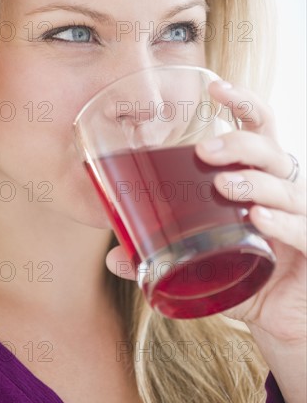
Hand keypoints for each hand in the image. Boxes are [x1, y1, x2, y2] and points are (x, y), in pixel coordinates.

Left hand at [106, 79, 305, 342]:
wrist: (284, 316)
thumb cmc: (245, 275)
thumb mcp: (202, 261)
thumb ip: (162, 256)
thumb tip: (114, 255)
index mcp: (259, 180)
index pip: (259, 130)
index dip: (243, 104)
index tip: (214, 86)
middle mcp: (283, 192)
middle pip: (271, 151)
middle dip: (240, 144)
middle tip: (204, 151)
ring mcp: (302, 218)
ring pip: (286, 186)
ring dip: (255, 181)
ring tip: (224, 185)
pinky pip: (304, 229)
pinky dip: (282, 222)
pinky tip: (259, 219)